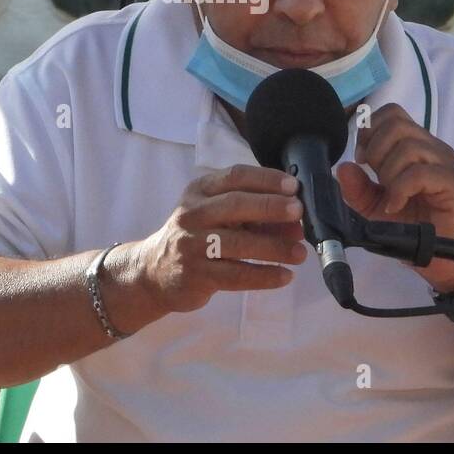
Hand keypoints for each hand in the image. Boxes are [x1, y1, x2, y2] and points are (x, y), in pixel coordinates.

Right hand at [133, 164, 308, 313]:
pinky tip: (284, 276)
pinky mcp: (196, 275)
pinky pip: (236, 275)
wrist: (153, 271)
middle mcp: (192, 213)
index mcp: (199, 191)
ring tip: (299, 253)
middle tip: (299, 213)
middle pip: (235, 205)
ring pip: (238, 243)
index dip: (265, 179)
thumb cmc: (195, 237)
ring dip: (274, 247)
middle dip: (270, 207)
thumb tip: (296, 221)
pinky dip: (263, 276)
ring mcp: (191, 245)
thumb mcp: (216, 216)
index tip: (293, 185)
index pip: (234, 176)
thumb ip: (252, 214)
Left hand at [335, 103, 453, 293]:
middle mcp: (433, 148)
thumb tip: (342, 167)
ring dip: (388, 173)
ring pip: (407, 146)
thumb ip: (358, 188)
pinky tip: (395, 206)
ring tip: (390, 197)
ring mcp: (445, 163)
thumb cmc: (414, 229)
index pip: (391, 113)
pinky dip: (400, 189)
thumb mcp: (375, 209)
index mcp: (416, 146)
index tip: (362, 160)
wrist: (444, 259)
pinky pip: (419, 172)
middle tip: (375, 179)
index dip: (370, 131)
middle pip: (396, 123)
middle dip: (375, 150)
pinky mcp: (452, 182)